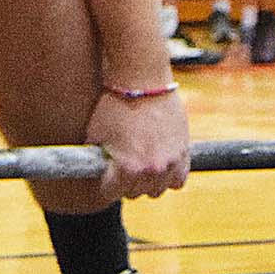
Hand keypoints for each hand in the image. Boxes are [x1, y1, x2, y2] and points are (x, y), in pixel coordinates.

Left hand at [85, 89, 190, 205]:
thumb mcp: (95, 133)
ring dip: (147, 181)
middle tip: (122, 166)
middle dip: (125, 182)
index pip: (112, 193)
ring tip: (140, 165)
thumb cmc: (114, 104)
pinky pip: (178, 180)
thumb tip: (90, 171)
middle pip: (134, 193)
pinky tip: (159, 166)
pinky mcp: (184, 153)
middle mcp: (151, 170)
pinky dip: (169, 176)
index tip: (105, 175)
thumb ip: (95, 158)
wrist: (142, 79)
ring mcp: (170, 163)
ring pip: (157, 190)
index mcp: (127, 168)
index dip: (105, 182)